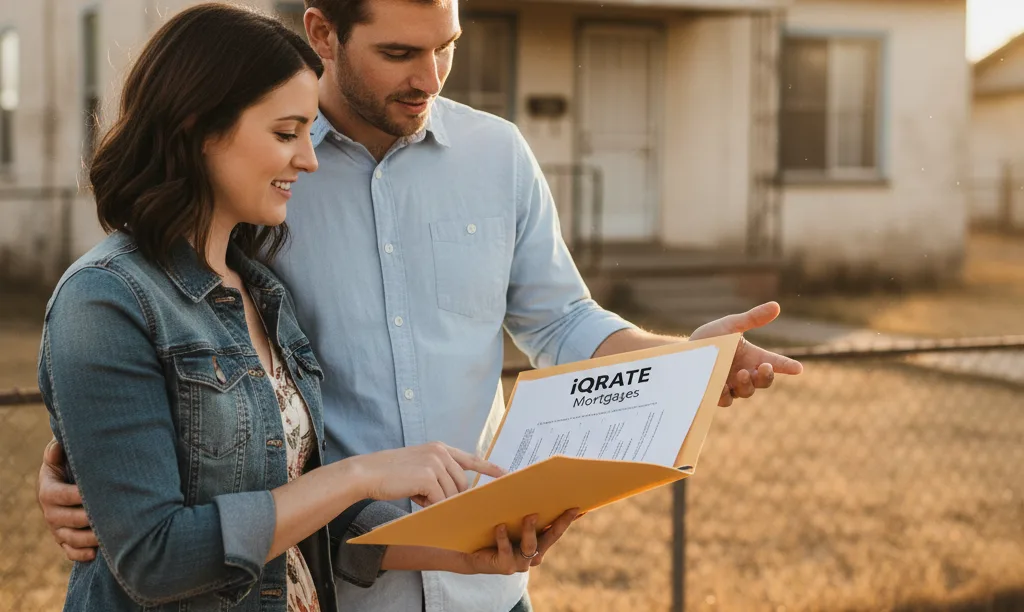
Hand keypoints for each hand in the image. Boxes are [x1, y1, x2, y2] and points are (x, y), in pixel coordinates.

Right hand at [37, 439, 97, 561]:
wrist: (67, 483)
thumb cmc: (69, 466)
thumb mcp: (61, 457)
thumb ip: (56, 452)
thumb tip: (57, 446)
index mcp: (48, 491)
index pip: (61, 495)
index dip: (78, 495)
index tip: (99, 492)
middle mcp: (50, 512)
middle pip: (67, 519)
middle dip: (88, 518)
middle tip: (112, 516)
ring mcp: (57, 529)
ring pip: (70, 538)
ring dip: (88, 539)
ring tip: (108, 537)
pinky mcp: (64, 540)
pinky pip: (70, 551)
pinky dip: (81, 554)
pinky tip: (96, 553)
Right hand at [347, 442, 505, 507]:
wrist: (367, 473)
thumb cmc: (391, 474)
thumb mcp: (419, 468)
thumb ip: (438, 474)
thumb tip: (455, 495)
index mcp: (440, 448)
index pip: (470, 458)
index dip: (489, 468)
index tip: (506, 475)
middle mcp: (440, 452)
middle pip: (462, 484)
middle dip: (449, 497)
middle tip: (426, 498)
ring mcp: (435, 463)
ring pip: (451, 494)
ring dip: (436, 501)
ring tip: (415, 494)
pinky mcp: (428, 476)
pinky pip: (439, 500)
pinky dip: (429, 505)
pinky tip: (414, 498)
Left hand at [463, 509, 578, 574]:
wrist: (470, 554)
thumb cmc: (492, 532)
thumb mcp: (510, 519)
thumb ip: (522, 509)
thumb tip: (532, 485)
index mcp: (538, 543)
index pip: (557, 529)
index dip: (569, 519)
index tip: (581, 507)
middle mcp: (533, 555)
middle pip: (551, 537)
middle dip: (561, 522)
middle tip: (568, 508)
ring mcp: (520, 563)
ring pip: (530, 546)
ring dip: (530, 530)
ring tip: (529, 515)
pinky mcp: (505, 566)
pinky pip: (506, 551)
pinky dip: (504, 538)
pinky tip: (500, 527)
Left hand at [688, 302, 803, 406]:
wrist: (683, 351)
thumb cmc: (710, 338)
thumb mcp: (731, 326)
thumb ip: (753, 318)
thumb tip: (776, 306)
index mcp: (753, 357)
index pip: (776, 363)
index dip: (787, 366)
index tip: (798, 368)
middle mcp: (745, 372)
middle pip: (764, 381)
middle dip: (767, 376)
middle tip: (764, 368)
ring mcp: (731, 385)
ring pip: (746, 391)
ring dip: (747, 384)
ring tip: (741, 373)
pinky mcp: (716, 393)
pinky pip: (726, 400)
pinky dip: (726, 394)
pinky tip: (723, 386)